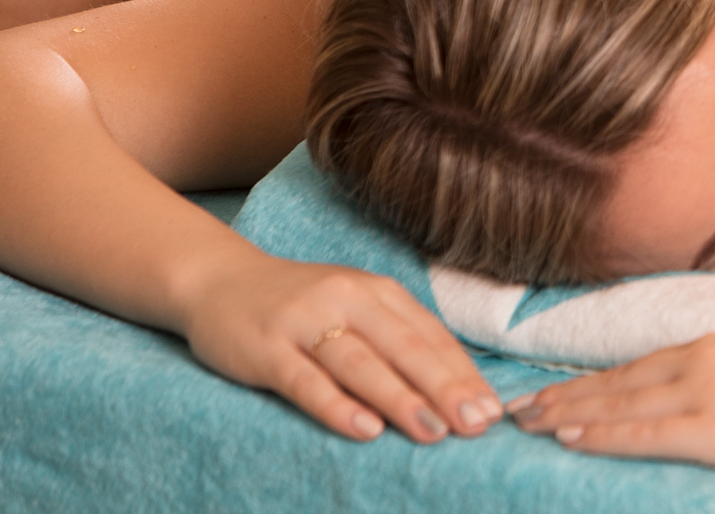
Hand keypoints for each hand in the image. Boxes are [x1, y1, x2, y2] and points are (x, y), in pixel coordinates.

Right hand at [176, 250, 501, 443]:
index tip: (494, 410)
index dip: (463, 374)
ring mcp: (305, 322)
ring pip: (361, 364)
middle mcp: (347, 300)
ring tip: (434, 432)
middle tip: (477, 425)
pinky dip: (336, 405)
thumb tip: (455, 386)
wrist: (220, 281)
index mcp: (377, 291)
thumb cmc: (303, 306)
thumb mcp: (356, 308)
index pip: (430, 336)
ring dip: (401, 399)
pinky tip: (365, 429)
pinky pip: (305, 380)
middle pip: (405, 348)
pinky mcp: (266, 348)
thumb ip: (398, 339)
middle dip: (445, 389)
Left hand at [510, 333, 714, 471]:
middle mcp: (701, 361)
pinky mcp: (714, 429)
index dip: (592, 382)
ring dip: (568, 414)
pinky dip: (603, 434)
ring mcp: (705, 393)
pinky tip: (571, 438)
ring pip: (618, 404)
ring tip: (527, 425)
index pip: (638, 366)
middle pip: (616, 382)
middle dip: (563, 396)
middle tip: (517, 411)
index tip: (553, 392)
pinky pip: (644, 434)